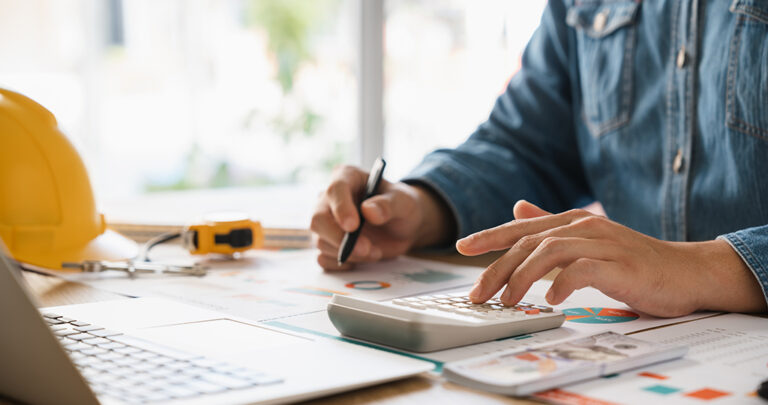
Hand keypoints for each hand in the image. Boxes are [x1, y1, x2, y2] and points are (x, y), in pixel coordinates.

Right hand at [310, 165, 453, 270]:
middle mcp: (330, 200)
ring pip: (321, 242)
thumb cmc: (403, 206)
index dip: (341, 208)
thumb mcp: (404, 202)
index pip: (335, 190)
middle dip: (340, 238)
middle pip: (318, 219)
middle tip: (367, 248)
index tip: (353, 226)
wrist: (403, 227)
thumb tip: (369, 211)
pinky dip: (342, 264)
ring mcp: (326, 223)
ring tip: (375, 251)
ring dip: (349, 253)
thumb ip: (389, 204)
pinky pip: (323, 258)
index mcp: (347, 178)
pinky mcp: (328, 243)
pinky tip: (362, 258)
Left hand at [457, 200, 765, 316]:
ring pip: (549, 252)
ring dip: (522, 277)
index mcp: (572, 221)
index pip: (522, 226)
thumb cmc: (631, 260)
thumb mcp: (587, 239)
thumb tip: (518, 207)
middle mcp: (583, 227)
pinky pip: (583, 270)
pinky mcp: (620, 265)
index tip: (462, 247)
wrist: (684, 271)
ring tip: (507, 301)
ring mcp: (602, 243)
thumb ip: (552, 225)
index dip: (490, 235)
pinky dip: (563, 283)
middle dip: (497, 267)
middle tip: (478, 293)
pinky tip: (552, 300)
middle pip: (528, 242)